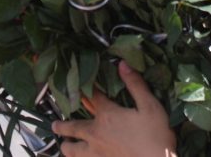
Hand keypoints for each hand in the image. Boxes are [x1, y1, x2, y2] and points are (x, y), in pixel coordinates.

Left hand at [51, 61, 175, 156]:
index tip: (81, 86)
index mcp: (107, 115)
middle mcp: (96, 134)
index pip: (93, 98)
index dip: (88, 91)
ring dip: (67, 147)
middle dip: (62, 126)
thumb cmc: (156, 136)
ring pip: (73, 151)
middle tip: (54, 125)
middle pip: (73, 127)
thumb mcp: (150, 106)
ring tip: (64, 145)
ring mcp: (96, 153)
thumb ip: (135, 85)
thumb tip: (122, 63)